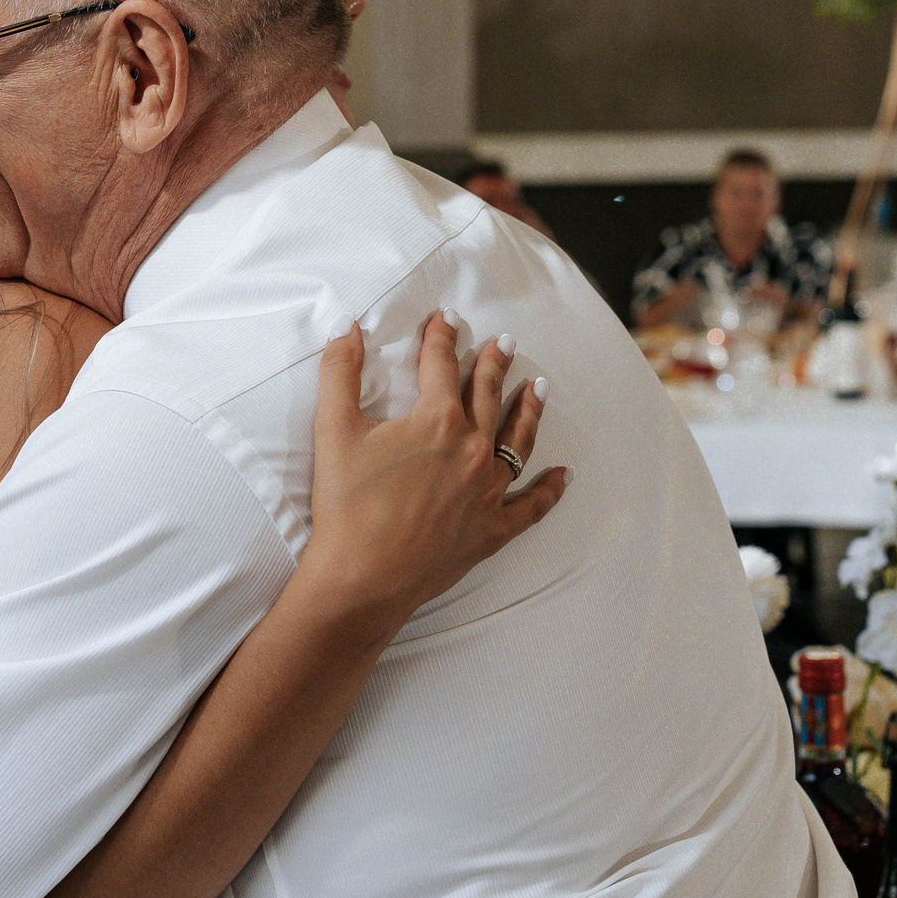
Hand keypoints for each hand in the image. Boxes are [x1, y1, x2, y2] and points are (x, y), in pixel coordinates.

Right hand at [296, 314, 566, 633]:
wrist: (362, 577)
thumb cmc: (347, 505)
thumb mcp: (333, 429)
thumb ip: (340, 372)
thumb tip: (348, 328)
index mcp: (437, 419)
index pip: (441, 364)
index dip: (442, 338)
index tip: (446, 320)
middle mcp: (472, 448)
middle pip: (487, 394)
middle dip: (493, 364)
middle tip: (504, 344)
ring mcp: (488, 490)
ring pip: (518, 439)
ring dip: (529, 410)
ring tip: (539, 386)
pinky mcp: (492, 528)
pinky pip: (531, 505)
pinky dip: (549, 490)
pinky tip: (563, 476)